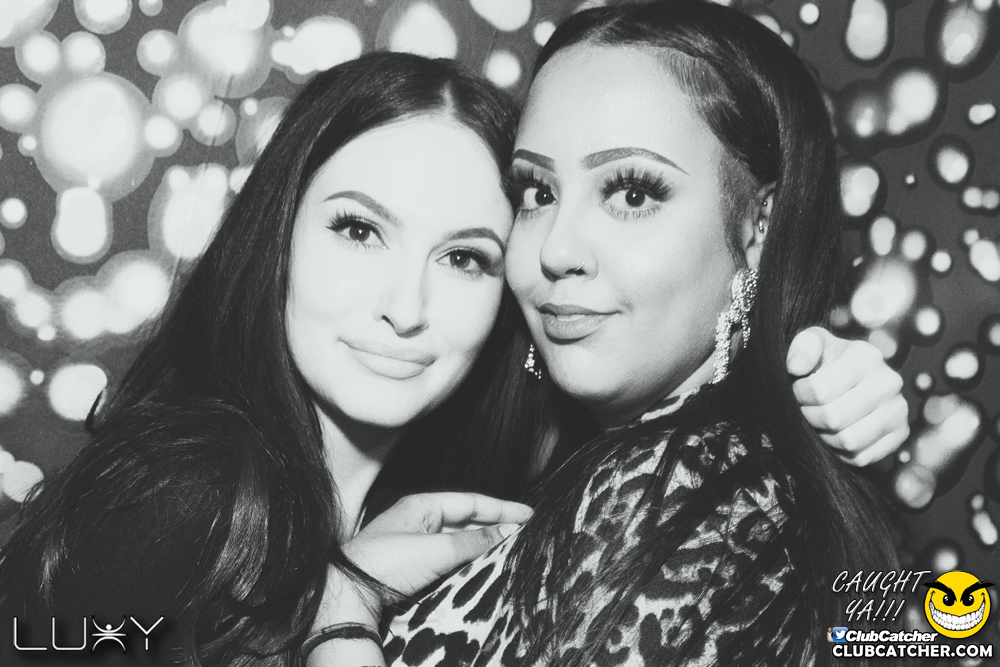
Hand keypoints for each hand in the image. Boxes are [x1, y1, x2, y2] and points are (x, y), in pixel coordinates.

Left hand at [312, 492, 532, 631]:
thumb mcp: (436, 550)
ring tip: (511, 549)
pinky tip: (483, 566)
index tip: (529, 514)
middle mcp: (419, 520)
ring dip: (483, 544)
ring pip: (458, 540)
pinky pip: (448, 558)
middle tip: (525, 533)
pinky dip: (468, 560)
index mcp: (422, 505)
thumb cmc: (386, 564)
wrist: (348, 595)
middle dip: (495, 526)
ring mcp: (415, 544)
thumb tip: (507, 532)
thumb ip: (474, 541)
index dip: (501, 508)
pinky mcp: (412, 567)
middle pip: (466, 519)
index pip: (471, 502)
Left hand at [787, 326, 908, 465]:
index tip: (798, 390)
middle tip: (805, 409)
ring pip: (848, 441)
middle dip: (809, 416)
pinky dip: (841, 451)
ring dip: (824, 436)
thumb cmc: (827, 359)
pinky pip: (861, 457)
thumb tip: (796, 367)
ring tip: (819, 421)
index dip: (800, 394)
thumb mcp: (812, 343)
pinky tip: (835, 433)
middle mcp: (889, 382)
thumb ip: (801, 348)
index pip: (820, 390)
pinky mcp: (900, 435)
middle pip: (833, 418)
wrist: (854, 377)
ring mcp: (898, 410)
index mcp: (866, 357)